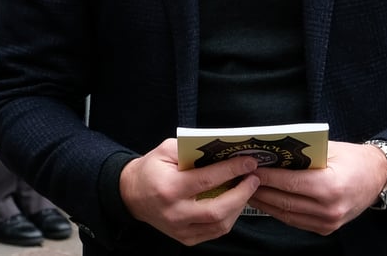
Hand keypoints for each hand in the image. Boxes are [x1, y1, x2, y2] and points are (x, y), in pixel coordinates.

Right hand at [120, 138, 260, 246]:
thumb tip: (223, 149)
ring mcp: (180, 230)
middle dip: (242, 193)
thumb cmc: (152, 168)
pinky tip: (235, 203)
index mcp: (169, 188)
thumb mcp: (166, 149)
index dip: (232, 170)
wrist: (131, 195)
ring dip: (239, 206)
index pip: (207, 180)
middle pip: (218, 210)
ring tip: (247, 188)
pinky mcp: (184, 238)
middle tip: (254, 178)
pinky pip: (214, 232)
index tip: (250, 161)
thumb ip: (192, 148)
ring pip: (219, 225)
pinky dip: (229, 218)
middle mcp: (175, 213)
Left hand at [249, 141, 386, 234]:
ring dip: (266, 203)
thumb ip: (304, 154)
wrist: (378, 177)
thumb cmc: (355, 158)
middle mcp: (329, 208)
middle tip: (243, 179)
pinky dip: (279, 211)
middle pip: (285, 201)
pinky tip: (268, 201)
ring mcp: (327, 222)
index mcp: (330, 186)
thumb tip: (273, 154)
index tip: (251, 168)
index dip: (268, 177)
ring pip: (287, 214)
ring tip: (249, 191)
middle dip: (261, 190)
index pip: (290, 183)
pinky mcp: (326, 229)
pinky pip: (296, 221)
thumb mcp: (331, 149)